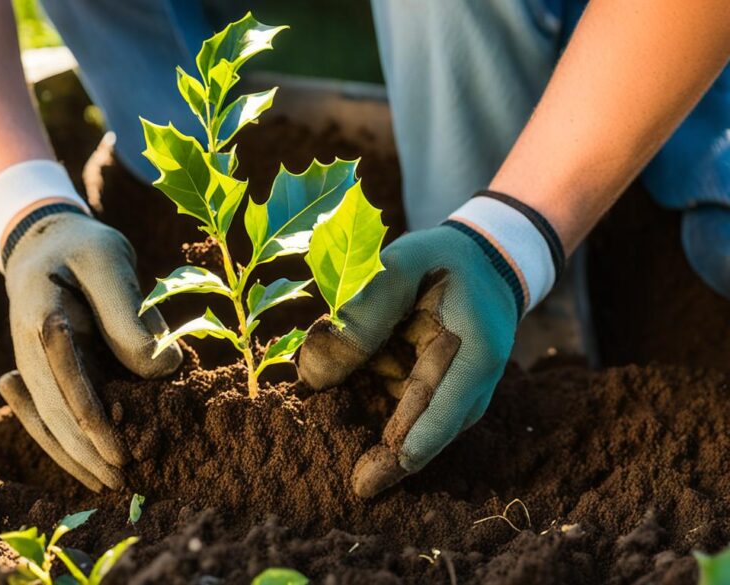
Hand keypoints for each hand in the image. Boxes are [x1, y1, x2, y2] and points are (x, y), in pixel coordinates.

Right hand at [0, 211, 181, 491]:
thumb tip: (166, 368)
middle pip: (53, 408)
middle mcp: (27, 346)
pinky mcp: (37, 372)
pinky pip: (46, 414)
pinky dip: (64, 442)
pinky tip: (85, 465)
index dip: (92, 417)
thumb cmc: (83, 247)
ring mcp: (28, 363)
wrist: (45, 241)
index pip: (65, 376)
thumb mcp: (109, 263)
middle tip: (121, 480)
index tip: (120, 450)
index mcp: (42, 314)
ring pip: (46, 419)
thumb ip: (130, 315)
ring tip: (105, 483)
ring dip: (73, 454)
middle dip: (85, 449)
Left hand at [298, 225, 518, 497]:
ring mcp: (450, 396)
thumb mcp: (403, 263)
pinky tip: (334, 406)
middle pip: (425, 433)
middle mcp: (468, 385)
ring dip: (370, 434)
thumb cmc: (440, 260)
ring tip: (342, 449)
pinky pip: (394, 412)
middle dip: (387, 458)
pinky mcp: (429, 396)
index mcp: (475, 352)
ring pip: (405, 429)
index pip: (447, 408)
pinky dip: (365, 410)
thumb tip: (317, 373)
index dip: (413, 443)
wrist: (479, 264)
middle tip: (358, 486)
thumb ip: (365, 308)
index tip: (382, 474)